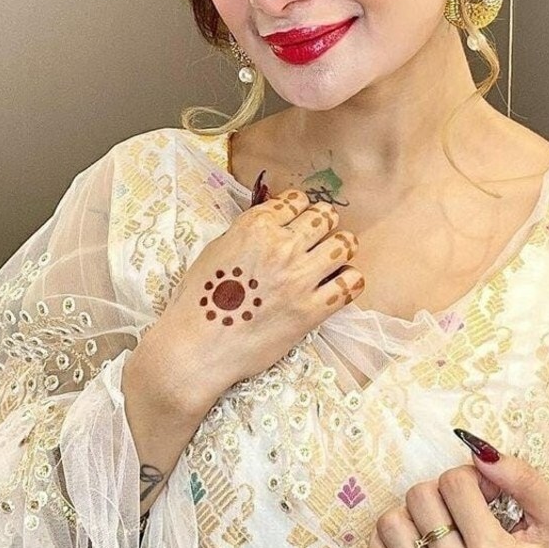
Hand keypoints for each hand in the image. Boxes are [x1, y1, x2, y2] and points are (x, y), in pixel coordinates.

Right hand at [132, 187, 364, 410]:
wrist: (198, 346)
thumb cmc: (198, 300)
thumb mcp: (215, 250)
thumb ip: (246, 233)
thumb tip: (271, 225)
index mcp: (255, 227)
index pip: (295, 201)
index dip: (298, 208)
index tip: (298, 218)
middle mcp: (282, 247)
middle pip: (325, 217)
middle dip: (324, 223)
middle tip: (319, 236)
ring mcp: (300, 278)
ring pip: (344, 245)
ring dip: (341, 247)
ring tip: (334, 256)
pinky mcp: (311, 310)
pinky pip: (350, 284)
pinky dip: (350, 280)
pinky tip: (340, 283)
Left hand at [363, 446, 548, 547]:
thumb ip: (524, 480)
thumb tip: (479, 452)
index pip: (454, 483)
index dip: (471, 477)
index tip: (486, 494)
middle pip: (420, 497)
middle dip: (443, 490)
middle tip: (465, 507)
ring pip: (391, 524)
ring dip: (414, 513)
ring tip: (440, 522)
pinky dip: (391, 540)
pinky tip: (419, 539)